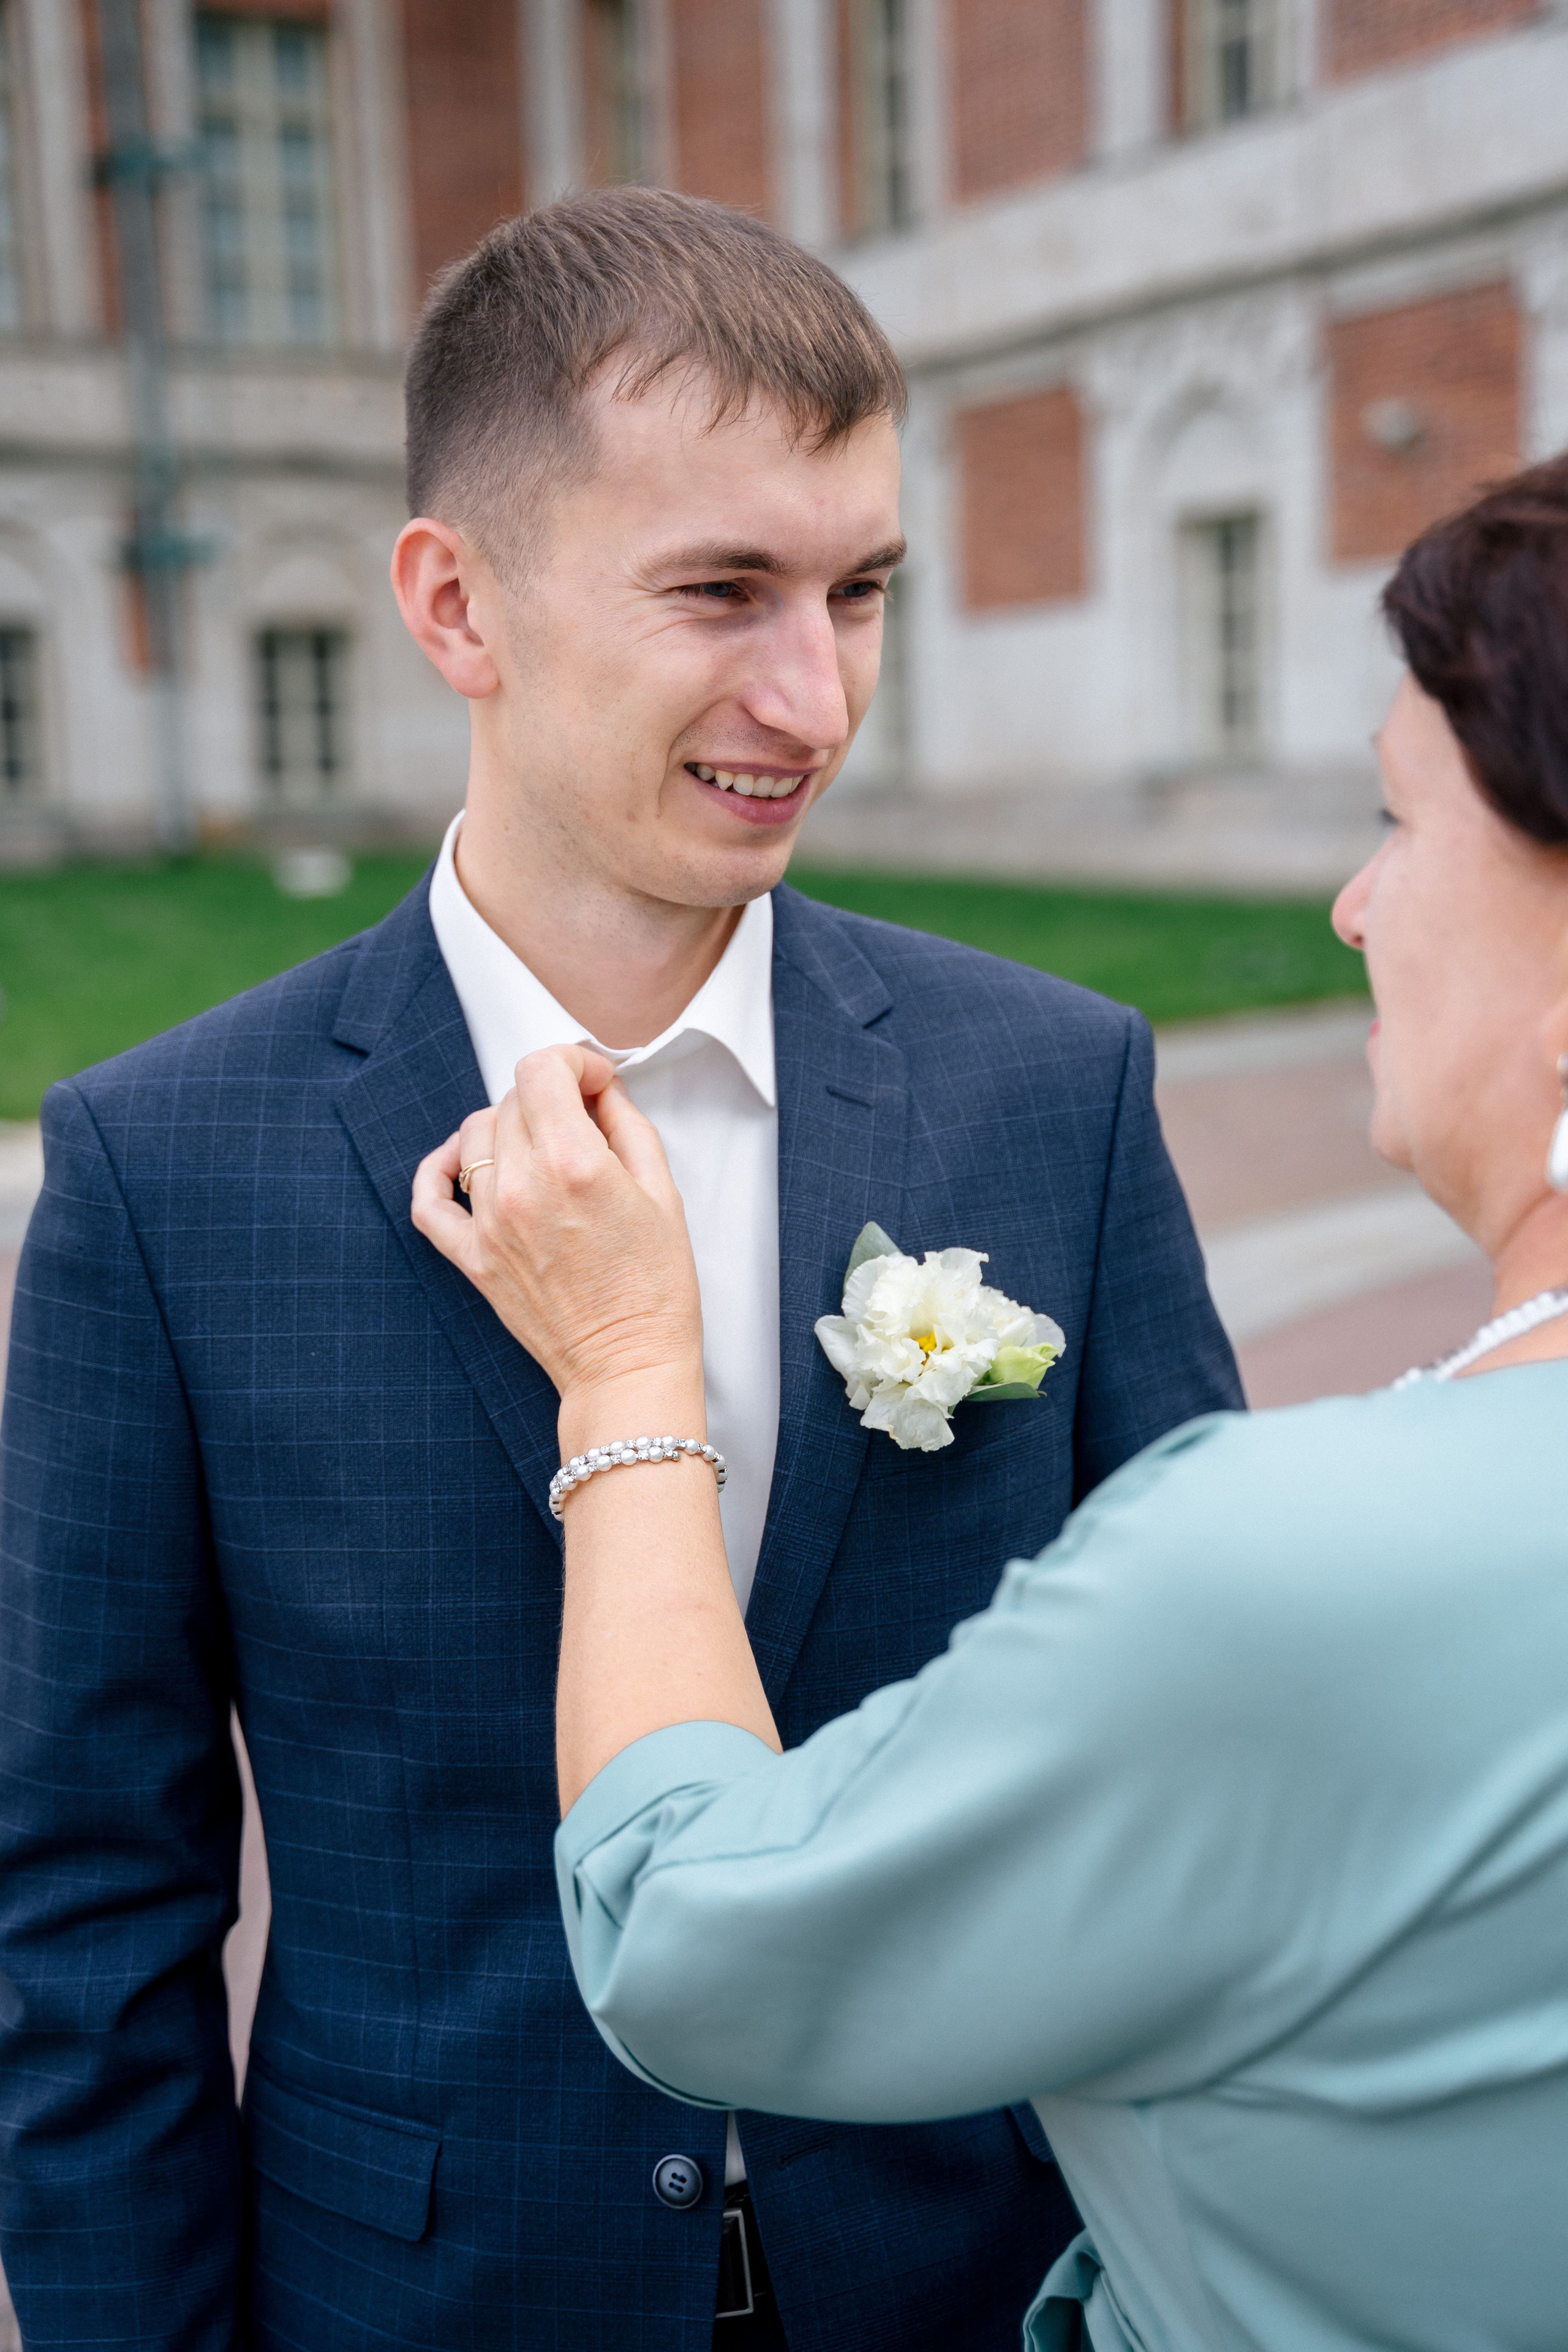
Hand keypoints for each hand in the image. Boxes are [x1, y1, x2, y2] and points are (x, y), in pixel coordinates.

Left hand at [411, 1045, 704, 1418]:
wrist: (627, 1368)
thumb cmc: (656, 1289)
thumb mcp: (663, 1192)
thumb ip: (627, 1125)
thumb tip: (600, 1089)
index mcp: (575, 1164)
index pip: (542, 1069)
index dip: (572, 1060)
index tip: (593, 1080)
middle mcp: (522, 1187)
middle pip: (512, 1099)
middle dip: (550, 1095)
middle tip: (583, 1116)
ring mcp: (489, 1223)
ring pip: (475, 1135)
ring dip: (509, 1126)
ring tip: (542, 1146)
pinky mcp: (471, 1256)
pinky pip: (429, 1197)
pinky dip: (440, 1168)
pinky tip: (463, 1162)